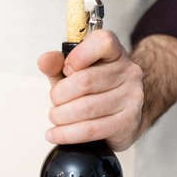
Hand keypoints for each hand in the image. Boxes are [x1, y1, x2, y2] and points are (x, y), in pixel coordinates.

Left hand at [37, 30, 143, 151]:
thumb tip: (44, 60)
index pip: (102, 42)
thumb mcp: (73, 72)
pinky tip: (56, 133)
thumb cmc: (96, 88)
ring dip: (61, 116)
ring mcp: (132, 97)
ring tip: (55, 116)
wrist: (122, 113)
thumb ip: (56, 64)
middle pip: (85, 81)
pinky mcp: (128, 122)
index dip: (78, 56)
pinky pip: (90, 130)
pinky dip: (66, 134)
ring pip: (85, 108)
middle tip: (54, 101)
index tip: (66, 69)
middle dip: (60, 94)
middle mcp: (128, 72)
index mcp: (115, 52)